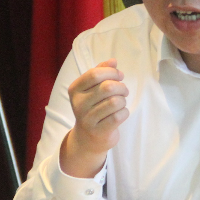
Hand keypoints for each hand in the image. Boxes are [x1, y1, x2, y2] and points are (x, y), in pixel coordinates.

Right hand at [61, 59, 128, 176]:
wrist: (87, 139)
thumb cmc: (93, 108)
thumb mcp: (92, 89)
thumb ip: (101, 72)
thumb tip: (113, 61)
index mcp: (75, 89)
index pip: (95, 74)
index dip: (112, 72)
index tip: (120, 76)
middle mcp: (78, 104)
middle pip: (107, 87)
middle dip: (121, 87)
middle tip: (123, 91)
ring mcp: (87, 119)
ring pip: (115, 102)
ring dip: (123, 100)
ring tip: (121, 103)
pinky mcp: (98, 131)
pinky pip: (119, 116)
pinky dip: (124, 112)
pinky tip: (121, 113)